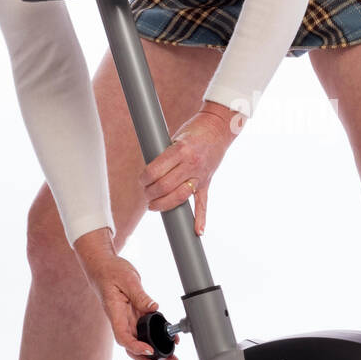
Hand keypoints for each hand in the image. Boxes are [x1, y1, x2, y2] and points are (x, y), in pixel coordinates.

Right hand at [76, 243, 180, 359]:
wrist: (103, 266)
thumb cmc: (110, 271)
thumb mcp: (127, 279)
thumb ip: (140, 295)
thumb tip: (154, 308)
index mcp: (115, 314)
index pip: (123, 337)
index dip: (135, 347)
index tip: (149, 351)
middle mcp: (121, 321)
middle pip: (133, 347)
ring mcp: (129, 320)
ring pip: (142, 342)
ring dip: (156, 355)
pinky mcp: (136, 315)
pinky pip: (148, 331)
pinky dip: (159, 338)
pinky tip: (172, 343)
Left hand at [140, 102, 238, 234]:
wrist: (219, 128)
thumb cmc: (194, 130)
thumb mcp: (176, 138)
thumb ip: (165, 156)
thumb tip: (149, 174)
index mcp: (180, 150)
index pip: (155, 171)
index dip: (144, 179)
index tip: (141, 181)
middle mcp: (191, 164)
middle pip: (164, 186)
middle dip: (150, 193)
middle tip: (145, 194)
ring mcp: (200, 175)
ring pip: (179, 196)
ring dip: (163, 204)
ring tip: (154, 205)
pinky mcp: (207, 182)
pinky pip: (203, 203)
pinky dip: (201, 218)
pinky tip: (197, 231)